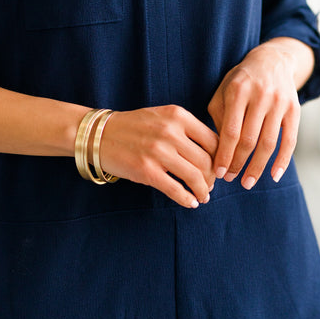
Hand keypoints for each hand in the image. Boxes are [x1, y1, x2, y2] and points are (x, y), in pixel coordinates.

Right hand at [98, 106, 217, 208]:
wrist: (99, 134)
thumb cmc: (135, 127)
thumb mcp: (163, 117)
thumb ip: (187, 129)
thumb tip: (214, 154)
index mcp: (178, 116)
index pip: (213, 141)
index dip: (220, 159)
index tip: (218, 169)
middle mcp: (170, 132)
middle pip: (207, 161)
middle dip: (212, 178)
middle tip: (209, 186)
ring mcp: (158, 152)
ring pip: (195, 177)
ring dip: (202, 191)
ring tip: (202, 196)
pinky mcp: (147, 171)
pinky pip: (176, 189)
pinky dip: (187, 199)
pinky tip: (190, 203)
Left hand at [207, 41, 307, 187]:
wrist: (272, 61)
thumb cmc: (241, 81)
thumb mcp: (223, 91)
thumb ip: (219, 117)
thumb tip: (217, 151)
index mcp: (238, 91)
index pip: (230, 131)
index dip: (224, 154)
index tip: (218, 172)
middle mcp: (260, 96)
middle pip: (249, 139)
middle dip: (238, 163)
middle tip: (230, 179)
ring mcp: (279, 103)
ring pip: (268, 143)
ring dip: (258, 167)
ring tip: (248, 182)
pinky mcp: (294, 109)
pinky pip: (290, 140)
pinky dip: (282, 160)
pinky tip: (275, 175)